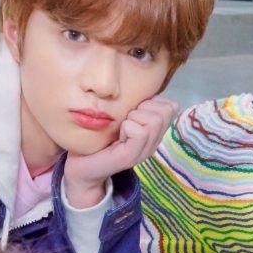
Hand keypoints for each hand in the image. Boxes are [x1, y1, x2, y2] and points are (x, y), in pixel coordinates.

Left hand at [63, 95, 177, 205]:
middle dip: (142, 108)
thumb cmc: (100, 137)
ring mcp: (145, 151)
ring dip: (133, 118)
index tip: (132, 112)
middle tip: (125, 121)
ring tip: (121, 129)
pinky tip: (117, 136)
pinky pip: (140, 132)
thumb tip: (147, 87)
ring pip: (154, 120)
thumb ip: (137, 104)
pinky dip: (126, 127)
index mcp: (154, 131)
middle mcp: (154, 142)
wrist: (82, 165)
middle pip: (165, 110)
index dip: (152, 101)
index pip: (170, 105)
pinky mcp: (131, 157)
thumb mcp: (122, 115)